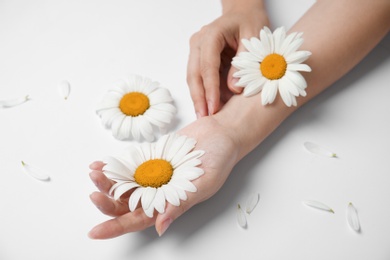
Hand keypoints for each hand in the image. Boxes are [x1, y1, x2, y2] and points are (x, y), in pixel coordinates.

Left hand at [88, 115, 239, 238]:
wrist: (220, 132)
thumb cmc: (219, 159)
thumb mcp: (204, 183)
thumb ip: (180, 204)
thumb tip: (161, 227)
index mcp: (170, 203)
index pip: (138, 220)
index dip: (116, 227)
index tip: (96, 232)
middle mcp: (158, 191)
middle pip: (125, 203)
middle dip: (106, 201)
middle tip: (94, 193)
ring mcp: (152, 174)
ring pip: (123, 184)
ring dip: (106, 182)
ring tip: (94, 173)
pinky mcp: (150, 157)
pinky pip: (127, 164)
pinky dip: (112, 165)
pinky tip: (99, 164)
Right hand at [187, 3, 268, 116]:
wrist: (243, 14)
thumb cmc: (251, 22)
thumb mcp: (254, 41)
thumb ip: (244, 65)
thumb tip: (234, 90)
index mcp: (211, 35)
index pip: (207, 65)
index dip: (210, 88)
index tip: (213, 107)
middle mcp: (199, 42)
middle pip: (194, 74)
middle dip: (199, 98)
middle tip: (204, 118)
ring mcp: (196, 50)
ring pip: (194, 78)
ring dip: (199, 98)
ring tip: (205, 117)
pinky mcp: (199, 58)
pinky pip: (200, 78)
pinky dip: (205, 92)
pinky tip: (209, 106)